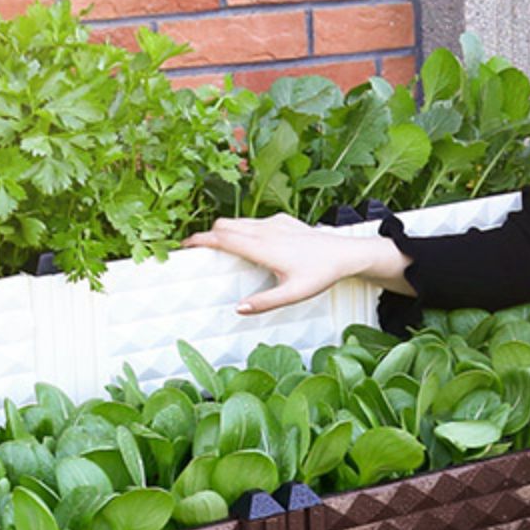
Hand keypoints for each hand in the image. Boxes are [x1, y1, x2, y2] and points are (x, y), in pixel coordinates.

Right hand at [180, 213, 369, 313]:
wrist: (345, 254)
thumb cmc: (321, 274)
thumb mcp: (294, 294)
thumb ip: (264, 302)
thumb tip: (238, 309)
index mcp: (263, 247)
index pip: (223, 238)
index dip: (201, 240)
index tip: (184, 245)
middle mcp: (265, 230)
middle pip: (225, 225)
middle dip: (209, 235)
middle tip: (199, 250)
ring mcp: (274, 222)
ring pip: (239, 221)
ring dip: (226, 231)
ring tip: (220, 248)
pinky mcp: (283, 220)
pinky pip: (254, 221)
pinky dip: (243, 229)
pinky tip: (250, 244)